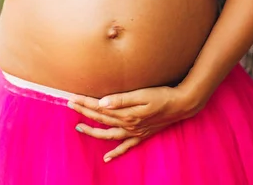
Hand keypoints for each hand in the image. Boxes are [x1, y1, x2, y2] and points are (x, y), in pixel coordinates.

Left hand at [67, 85, 205, 162]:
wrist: (182, 105)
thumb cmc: (162, 96)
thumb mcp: (142, 94)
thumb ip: (122, 99)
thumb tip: (102, 102)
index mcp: (126, 113)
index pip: (100, 107)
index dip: (85, 102)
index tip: (72, 97)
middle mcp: (128, 124)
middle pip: (101, 119)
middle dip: (84, 112)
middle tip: (70, 105)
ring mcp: (134, 132)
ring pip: (108, 134)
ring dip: (93, 132)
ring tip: (79, 127)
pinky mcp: (142, 136)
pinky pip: (126, 147)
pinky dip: (116, 153)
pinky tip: (107, 158)